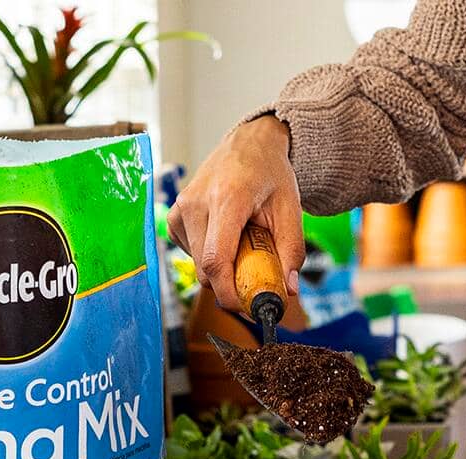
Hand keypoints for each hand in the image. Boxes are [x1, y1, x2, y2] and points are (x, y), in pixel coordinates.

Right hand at [166, 115, 304, 311]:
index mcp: (227, 198)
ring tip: (243, 244)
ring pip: (197, 264)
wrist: (249, 145)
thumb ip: (292, 252)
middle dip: (231, 284)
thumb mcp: (291, 210)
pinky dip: (209, 256)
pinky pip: (190, 254)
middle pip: (206, 268)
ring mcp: (180, 208)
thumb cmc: (270, 175)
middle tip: (256, 278)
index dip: (228, 292)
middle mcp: (196, 202)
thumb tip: (289, 291)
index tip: (247, 306)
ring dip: (221, 268)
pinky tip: (225, 236)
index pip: (216, 260)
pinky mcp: (173, 216)